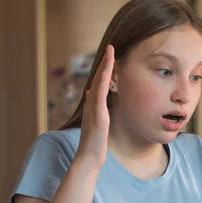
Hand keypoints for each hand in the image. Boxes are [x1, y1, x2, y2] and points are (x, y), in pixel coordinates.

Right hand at [76, 45, 114, 168]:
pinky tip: (107, 71)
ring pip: (99, 82)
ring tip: (111, 52)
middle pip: (99, 78)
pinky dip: (103, 81)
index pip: (100, 82)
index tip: (111, 55)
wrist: (89, 156)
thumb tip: (91, 91)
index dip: (105, 68)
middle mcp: (92, 103)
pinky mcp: (97, 114)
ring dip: (105, 67)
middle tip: (111, 46)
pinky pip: (100, 94)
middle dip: (105, 62)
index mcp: (93, 104)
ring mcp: (94, 107)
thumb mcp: (96, 120)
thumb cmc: (94, 141)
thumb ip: (94, 105)